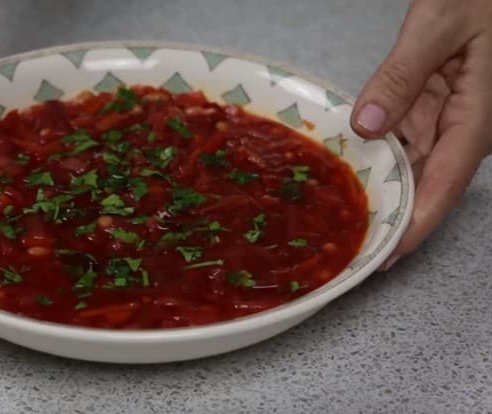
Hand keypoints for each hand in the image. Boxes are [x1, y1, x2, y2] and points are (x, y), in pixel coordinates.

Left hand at [350, 0, 491, 269]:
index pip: (443, 184)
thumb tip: (367, 127)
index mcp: (476, 117)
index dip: (415, 225)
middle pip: (424, 184)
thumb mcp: (438, 24)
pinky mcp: (436, 106)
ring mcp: (451, 118)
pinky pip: (404, 139)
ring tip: (340, 219)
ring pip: (411, 165)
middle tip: (347, 245)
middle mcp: (466, 127)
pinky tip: (347, 170)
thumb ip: (401, 74)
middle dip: (390, 217)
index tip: (386, 256)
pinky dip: (377, 155)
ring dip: (379, 190)